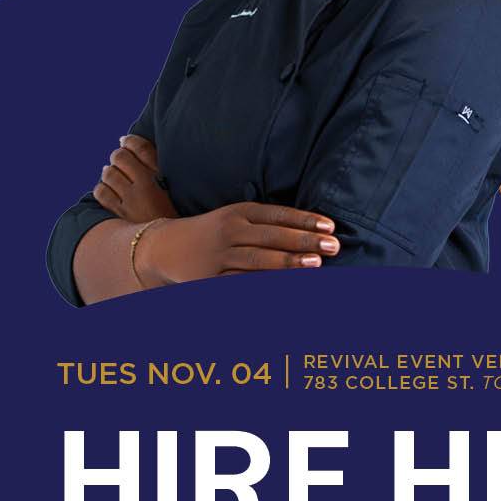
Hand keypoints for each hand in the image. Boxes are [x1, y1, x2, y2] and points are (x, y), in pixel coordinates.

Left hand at [94, 134, 177, 223]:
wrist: (172, 242)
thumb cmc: (175, 210)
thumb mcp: (175, 186)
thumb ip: (157, 165)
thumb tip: (124, 140)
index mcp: (165, 175)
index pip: (141, 147)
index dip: (130, 141)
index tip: (125, 140)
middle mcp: (147, 185)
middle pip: (121, 157)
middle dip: (118, 155)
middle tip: (120, 159)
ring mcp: (131, 200)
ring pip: (109, 173)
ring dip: (109, 171)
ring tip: (113, 174)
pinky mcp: (120, 214)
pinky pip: (101, 192)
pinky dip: (102, 187)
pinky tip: (108, 188)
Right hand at [134, 202, 340, 286]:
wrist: (167, 247)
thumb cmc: (215, 231)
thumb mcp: (237, 216)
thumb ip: (268, 222)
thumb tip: (310, 232)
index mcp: (240, 211)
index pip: (278, 214)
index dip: (305, 220)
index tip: (330, 227)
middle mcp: (231, 231)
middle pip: (272, 236)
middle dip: (304, 242)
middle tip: (333, 246)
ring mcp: (220, 255)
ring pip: (258, 260)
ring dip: (288, 263)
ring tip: (315, 265)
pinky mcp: (210, 278)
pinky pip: (240, 283)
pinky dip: (261, 286)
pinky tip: (282, 289)